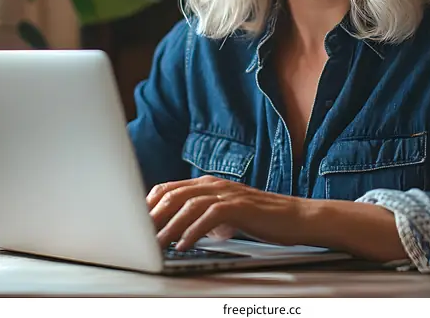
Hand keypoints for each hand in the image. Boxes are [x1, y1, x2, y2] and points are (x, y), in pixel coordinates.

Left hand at [146, 175, 310, 250]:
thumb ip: (204, 215)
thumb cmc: (260, 218)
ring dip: (169, 226)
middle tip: (137, 236)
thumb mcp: (226, 214)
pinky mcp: (240, 207)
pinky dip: (193, 231)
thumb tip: (180, 230)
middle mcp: (215, 184)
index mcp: (209, 184)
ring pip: (188, 205)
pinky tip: (183, 245)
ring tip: (154, 245)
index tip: (135, 222)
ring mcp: (228, 194)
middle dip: (153, 216)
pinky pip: (209, 216)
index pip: (170, 188)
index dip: (150, 204)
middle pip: (174, 195)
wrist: (294, 217)